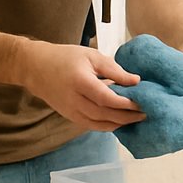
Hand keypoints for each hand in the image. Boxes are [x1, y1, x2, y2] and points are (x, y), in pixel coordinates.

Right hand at [19, 43, 143, 131]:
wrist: (35, 68)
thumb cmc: (65, 58)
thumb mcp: (91, 56)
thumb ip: (114, 69)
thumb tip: (136, 81)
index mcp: (80, 81)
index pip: (106, 98)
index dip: (126, 103)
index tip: (143, 101)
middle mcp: (74, 100)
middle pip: (104, 114)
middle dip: (127, 116)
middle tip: (146, 112)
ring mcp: (70, 111)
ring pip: (98, 124)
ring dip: (120, 123)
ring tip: (137, 119)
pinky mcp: (69, 116)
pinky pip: (91, 125)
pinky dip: (107, 126)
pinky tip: (121, 122)